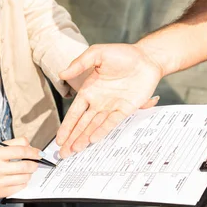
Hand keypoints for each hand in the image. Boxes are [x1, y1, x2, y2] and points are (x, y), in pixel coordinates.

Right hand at [0, 137, 42, 199]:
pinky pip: (19, 188)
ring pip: (24, 178)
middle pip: (25, 166)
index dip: (33, 152)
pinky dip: (22, 183)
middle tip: (34, 164)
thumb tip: (32, 147)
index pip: (20, 151)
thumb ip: (16, 143)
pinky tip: (17, 179)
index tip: (39, 154)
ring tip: (24, 172)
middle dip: (33, 165)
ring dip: (28, 174)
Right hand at [57, 43, 162, 157]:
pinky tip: (93, 139)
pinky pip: (112, 122)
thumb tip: (62, 73)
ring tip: (75, 150)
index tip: (59, 139)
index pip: (75, 112)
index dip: (67, 126)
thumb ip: (80, 63)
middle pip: (83, 124)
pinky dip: (102, 130)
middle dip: (72, 138)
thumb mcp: (97, 53)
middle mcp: (99, 101)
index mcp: (90, 90)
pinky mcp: (126, 108)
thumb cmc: (122, 54)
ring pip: (95, 126)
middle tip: (63, 153)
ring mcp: (112, 106)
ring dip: (84, 138)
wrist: (147, 58)